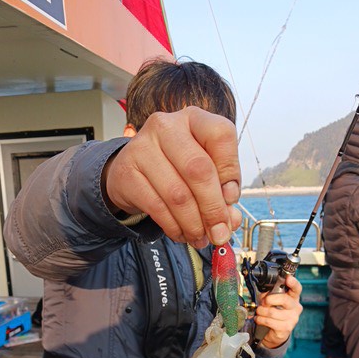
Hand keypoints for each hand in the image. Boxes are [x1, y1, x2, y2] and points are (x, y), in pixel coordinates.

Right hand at [103, 107, 241, 246]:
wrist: (130, 171)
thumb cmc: (174, 169)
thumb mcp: (202, 172)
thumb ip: (221, 193)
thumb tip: (231, 220)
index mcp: (194, 118)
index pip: (221, 135)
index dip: (231, 170)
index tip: (232, 199)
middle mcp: (166, 126)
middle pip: (198, 169)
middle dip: (213, 209)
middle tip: (220, 233)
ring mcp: (142, 147)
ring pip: (177, 194)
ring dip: (194, 224)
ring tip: (200, 239)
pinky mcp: (127, 172)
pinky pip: (157, 207)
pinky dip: (174, 227)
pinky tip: (181, 234)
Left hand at [255, 275, 302, 348]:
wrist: (273, 332)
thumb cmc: (273, 313)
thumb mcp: (271, 301)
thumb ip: (269, 295)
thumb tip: (264, 295)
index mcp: (293, 298)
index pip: (296, 289)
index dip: (293, 283)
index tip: (288, 278)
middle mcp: (295, 308)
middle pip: (284, 299)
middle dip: (270, 299)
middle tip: (264, 302)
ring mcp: (292, 319)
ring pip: (272, 312)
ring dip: (261, 311)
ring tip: (259, 312)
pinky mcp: (286, 328)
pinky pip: (270, 321)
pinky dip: (261, 319)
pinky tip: (259, 319)